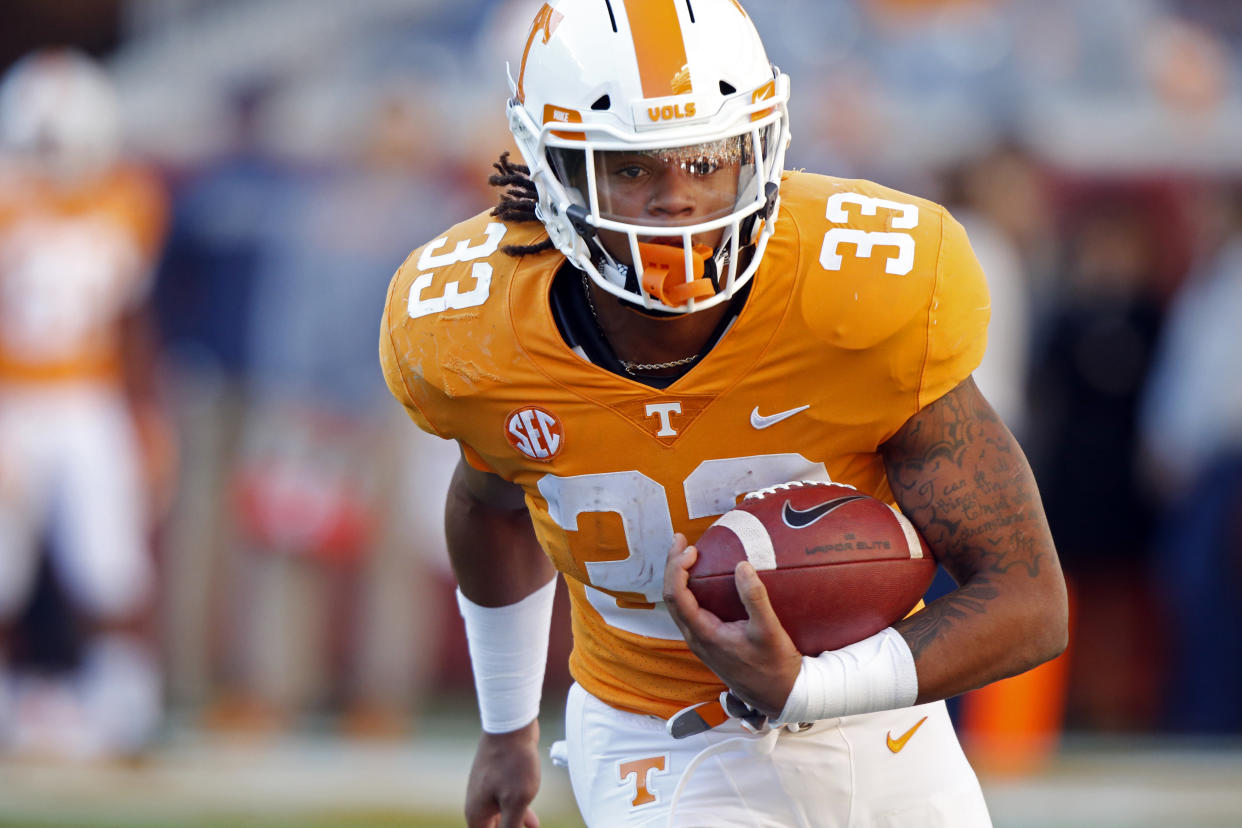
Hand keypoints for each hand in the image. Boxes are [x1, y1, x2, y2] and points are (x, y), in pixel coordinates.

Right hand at [464, 720, 541, 827]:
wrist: (510, 725)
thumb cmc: (513, 764)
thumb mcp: (517, 802)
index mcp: (477, 815)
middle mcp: (477, 804)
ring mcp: (485, 790)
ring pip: (501, 819)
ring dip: (517, 827)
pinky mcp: (496, 779)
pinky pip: (505, 804)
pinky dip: (518, 814)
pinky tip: (532, 819)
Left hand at [662, 533, 801, 716]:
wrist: (778, 695)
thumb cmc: (774, 666)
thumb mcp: (769, 631)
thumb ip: (755, 598)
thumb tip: (742, 566)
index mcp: (703, 635)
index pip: (676, 596)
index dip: (677, 568)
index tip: (692, 549)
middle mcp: (695, 637)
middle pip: (671, 597)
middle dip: (673, 566)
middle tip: (682, 540)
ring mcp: (700, 639)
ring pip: (678, 603)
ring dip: (679, 576)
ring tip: (688, 553)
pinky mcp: (709, 640)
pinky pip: (690, 609)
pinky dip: (691, 588)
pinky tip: (704, 576)